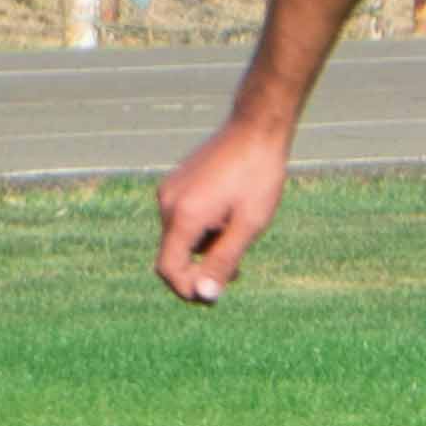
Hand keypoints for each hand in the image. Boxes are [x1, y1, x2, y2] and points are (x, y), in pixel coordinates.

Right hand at [153, 123, 290, 304]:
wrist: (256, 129)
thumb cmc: (258, 176)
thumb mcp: (249, 225)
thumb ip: (223, 262)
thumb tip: (204, 296)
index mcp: (183, 216)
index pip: (167, 268)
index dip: (186, 288)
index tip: (213, 294)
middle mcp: (167, 203)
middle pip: (174, 254)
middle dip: (200, 268)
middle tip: (238, 269)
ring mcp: (170, 190)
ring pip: (180, 237)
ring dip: (205, 247)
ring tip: (240, 233)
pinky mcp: (176, 182)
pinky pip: (182, 218)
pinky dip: (202, 229)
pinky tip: (230, 217)